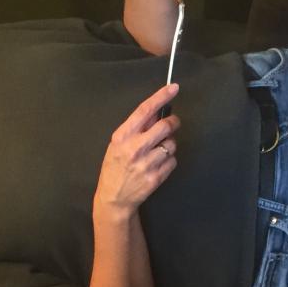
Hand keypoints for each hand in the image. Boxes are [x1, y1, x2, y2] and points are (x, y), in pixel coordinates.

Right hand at [96, 83, 179, 214]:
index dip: (161, 97)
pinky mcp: (156, 177)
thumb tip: (156, 111)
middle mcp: (135, 148)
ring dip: (169, 145)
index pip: (145, 110)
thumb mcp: (117, 144)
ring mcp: (146, 163)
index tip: (174, 88)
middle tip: (173, 123)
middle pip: (165, 126)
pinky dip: (169, 160)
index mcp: (123, 136)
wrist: (113, 198)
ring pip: (172, 144)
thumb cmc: (115, 168)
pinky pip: (173, 161)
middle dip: (173, 122)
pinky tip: (158, 164)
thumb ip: (136, 128)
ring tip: (158, 151)